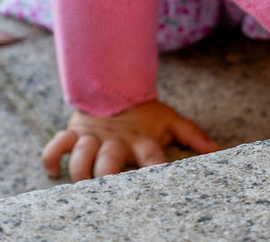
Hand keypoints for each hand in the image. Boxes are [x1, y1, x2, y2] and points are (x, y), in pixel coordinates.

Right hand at [41, 99, 218, 181]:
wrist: (115, 82)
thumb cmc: (144, 113)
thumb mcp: (169, 120)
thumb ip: (192, 135)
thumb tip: (218, 149)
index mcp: (141, 139)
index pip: (151, 155)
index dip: (156, 167)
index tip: (159, 179)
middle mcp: (116, 140)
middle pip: (109, 160)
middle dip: (107, 174)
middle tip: (108, 187)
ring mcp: (93, 136)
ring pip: (81, 155)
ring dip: (79, 170)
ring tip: (80, 185)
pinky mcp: (74, 132)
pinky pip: (56, 144)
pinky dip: (51, 157)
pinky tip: (52, 172)